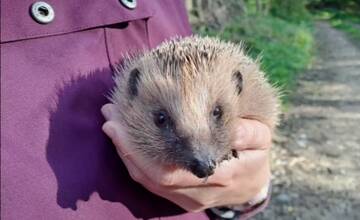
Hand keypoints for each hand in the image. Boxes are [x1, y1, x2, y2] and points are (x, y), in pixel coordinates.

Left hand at [101, 103, 270, 211]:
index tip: (120, 120)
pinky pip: (152, 185)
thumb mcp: (262, 138)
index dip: (140, 148)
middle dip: (125, 147)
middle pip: (151, 176)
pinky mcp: (182, 200)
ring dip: (126, 154)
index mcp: (219, 175)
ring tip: (113, 126)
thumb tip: (228, 126)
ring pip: (148, 182)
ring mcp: (188, 200)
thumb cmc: (255, 156)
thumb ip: (247, 133)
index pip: (169, 168)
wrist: (253, 184)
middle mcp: (198, 193)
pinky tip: (126, 144)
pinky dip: (136, 164)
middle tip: (110, 117)